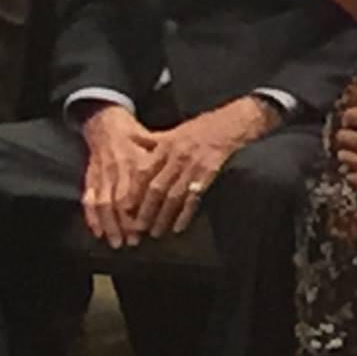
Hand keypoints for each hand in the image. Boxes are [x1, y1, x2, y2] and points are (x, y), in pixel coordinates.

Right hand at [79, 103, 158, 247]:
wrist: (105, 122)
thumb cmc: (134, 136)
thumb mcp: (153, 143)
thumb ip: (167, 163)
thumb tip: (189, 179)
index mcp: (134, 161)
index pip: (136, 191)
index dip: (141, 210)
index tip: (146, 228)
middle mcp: (117, 169)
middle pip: (118, 201)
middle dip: (123, 223)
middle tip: (132, 242)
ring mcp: (101, 174)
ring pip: (102, 203)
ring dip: (108, 224)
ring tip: (115, 241)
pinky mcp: (90, 177)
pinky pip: (88, 198)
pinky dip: (90, 216)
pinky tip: (97, 231)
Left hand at [134, 98, 272, 237]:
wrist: (232, 123)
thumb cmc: (202, 127)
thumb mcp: (174, 130)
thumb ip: (152, 141)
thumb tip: (132, 142)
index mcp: (165, 145)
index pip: (143, 172)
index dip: (133, 191)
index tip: (124, 208)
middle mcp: (176, 156)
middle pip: (155, 188)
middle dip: (145, 210)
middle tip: (137, 228)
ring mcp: (193, 166)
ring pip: (173, 196)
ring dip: (163, 216)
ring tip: (155, 232)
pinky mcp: (209, 174)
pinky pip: (194, 198)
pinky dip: (185, 214)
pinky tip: (178, 227)